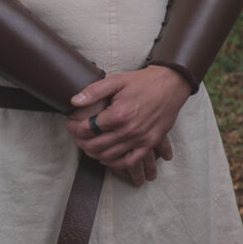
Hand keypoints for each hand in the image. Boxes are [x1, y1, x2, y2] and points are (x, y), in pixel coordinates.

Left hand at [66, 66, 189, 185]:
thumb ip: (94, 91)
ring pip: (108, 155)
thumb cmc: (143, 82)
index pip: (87, 129)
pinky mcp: (150, 143)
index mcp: (119, 114)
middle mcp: (129, 130)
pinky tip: (106, 157)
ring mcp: (141, 139)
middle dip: (81, 142)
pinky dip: (114, 163)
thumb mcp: (117, 80)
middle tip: (77, 136)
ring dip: (94, 153)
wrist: (172, 85)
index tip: (71, 124)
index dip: (74, 128)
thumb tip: (73, 102)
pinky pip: (129, 162)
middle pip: (95, 145)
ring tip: (89, 144)